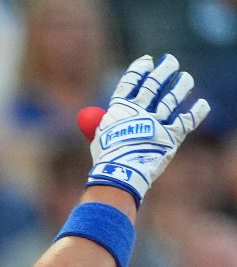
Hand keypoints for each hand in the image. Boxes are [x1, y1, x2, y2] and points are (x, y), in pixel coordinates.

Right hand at [86, 54, 209, 204]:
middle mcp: (140, 111)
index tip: (147, 60)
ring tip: (186, 77)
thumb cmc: (106, 156)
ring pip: (172, 98)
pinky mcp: (171, 135)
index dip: (139, 69)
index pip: (131, 83)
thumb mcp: (99, 136)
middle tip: (171, 61)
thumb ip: (103, 123)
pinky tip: (203, 104)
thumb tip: (105, 114)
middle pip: (154, 85)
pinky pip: (187, 120)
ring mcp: (157, 122)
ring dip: (181, 85)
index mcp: (120, 109)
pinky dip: (196, 112)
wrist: (120, 171)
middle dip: (163, 70)